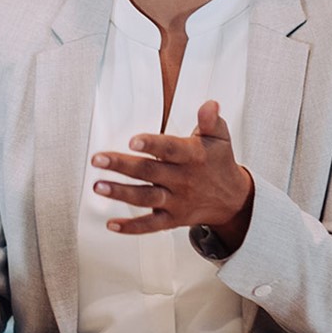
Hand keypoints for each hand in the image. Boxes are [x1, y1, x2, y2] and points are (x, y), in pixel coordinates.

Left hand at [91, 100, 253, 251]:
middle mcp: (182, 180)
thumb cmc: (219, 163)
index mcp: (193, 157)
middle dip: (121, 165)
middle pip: (149, 172)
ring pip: (145, 197)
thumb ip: (211, 120)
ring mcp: (176, 201)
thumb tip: (209, 105)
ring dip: (121, 193)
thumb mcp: (220, 137)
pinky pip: (150, 225)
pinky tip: (112, 224)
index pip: (170, 149)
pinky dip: (131, 227)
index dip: (152, 145)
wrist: (233, 200)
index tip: (133, 141)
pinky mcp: (172, 219)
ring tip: (99, 187)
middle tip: (98, 159)